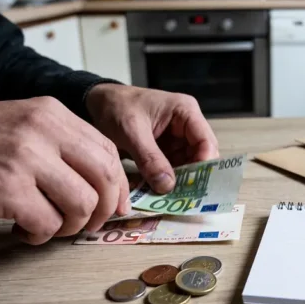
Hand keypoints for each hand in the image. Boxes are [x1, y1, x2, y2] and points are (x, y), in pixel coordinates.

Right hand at [0, 97, 128, 244]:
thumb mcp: (18, 124)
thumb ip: (59, 145)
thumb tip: (101, 183)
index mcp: (50, 112)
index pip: (107, 150)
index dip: (118, 185)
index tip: (115, 206)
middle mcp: (42, 130)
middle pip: (105, 177)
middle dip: (104, 210)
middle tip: (87, 224)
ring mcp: (24, 158)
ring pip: (82, 204)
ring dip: (70, 227)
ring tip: (47, 226)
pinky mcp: (5, 190)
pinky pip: (48, 225)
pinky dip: (40, 237)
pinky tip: (22, 231)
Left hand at [85, 85, 218, 192]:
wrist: (98, 103)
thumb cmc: (116, 107)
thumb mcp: (132, 132)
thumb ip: (150, 158)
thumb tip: (168, 186)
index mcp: (186, 111)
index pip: (206, 141)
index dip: (204, 165)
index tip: (194, 186)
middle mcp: (187, 126)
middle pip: (201, 156)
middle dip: (193, 177)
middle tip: (183, 199)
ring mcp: (178, 139)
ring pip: (188, 166)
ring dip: (180, 182)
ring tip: (170, 200)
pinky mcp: (167, 150)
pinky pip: (174, 169)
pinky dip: (167, 181)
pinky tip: (160, 194)